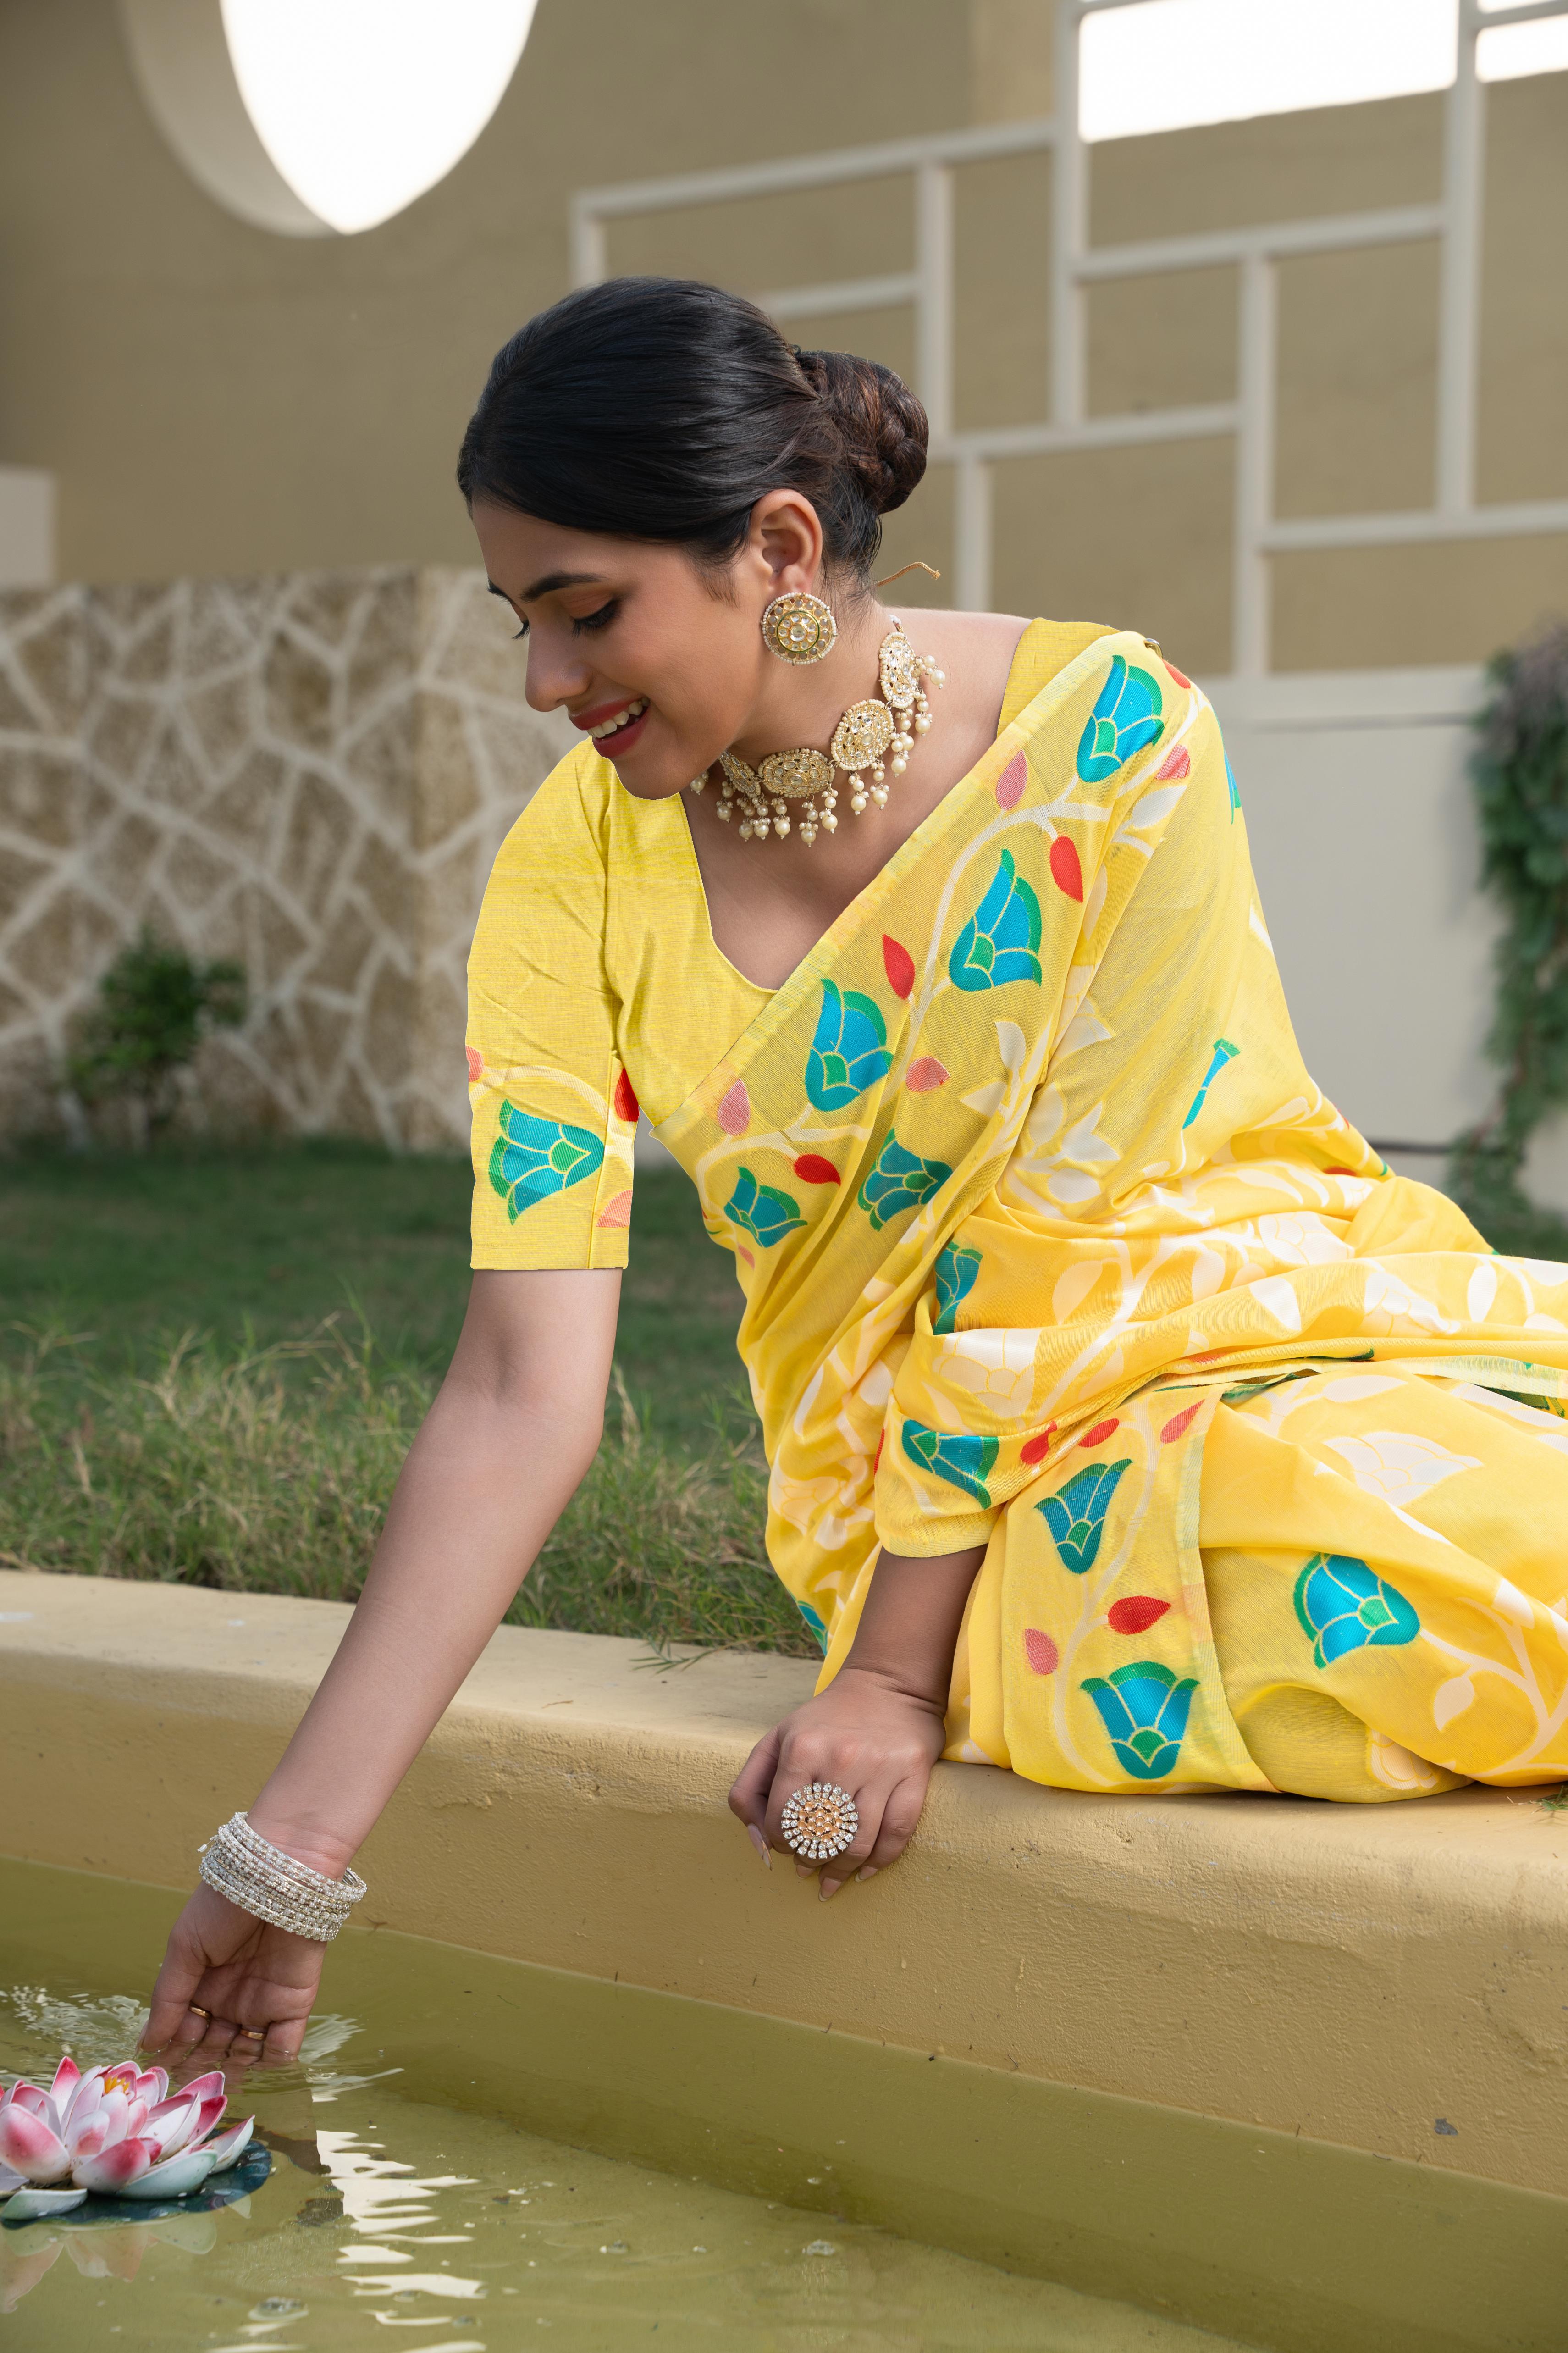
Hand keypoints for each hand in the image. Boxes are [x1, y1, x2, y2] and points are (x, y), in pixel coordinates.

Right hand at [141, 1885, 324, 2068]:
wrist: (277, 1878)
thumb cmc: (223, 1906)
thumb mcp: (184, 1948)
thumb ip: (168, 1998)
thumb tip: (145, 2044)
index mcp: (202, 1984)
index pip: (185, 2030)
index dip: (174, 2050)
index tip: (162, 2069)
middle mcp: (231, 1999)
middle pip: (213, 2046)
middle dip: (201, 2065)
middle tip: (190, 2083)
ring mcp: (263, 2003)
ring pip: (246, 2052)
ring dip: (233, 2069)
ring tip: (219, 2083)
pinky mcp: (295, 2003)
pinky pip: (285, 2044)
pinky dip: (272, 2060)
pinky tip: (254, 2065)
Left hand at [728, 1665, 946, 1898]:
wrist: (886, 1685)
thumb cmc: (823, 1720)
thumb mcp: (775, 1741)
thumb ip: (749, 1790)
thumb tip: (760, 1845)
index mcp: (801, 1748)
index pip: (781, 1822)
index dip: (779, 1843)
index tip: (785, 1844)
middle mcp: (841, 1757)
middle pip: (819, 1838)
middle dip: (809, 1861)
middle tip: (808, 1867)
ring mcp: (880, 1767)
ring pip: (857, 1844)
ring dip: (841, 1870)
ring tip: (832, 1877)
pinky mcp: (914, 1774)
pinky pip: (897, 1834)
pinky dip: (879, 1862)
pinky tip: (865, 1871)